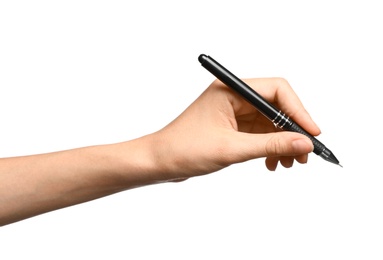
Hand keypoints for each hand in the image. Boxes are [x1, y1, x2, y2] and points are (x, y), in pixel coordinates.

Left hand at [151, 78, 319, 178]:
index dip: (298, 111)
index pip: (276, 90)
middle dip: (292, 131)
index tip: (311, 133)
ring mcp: (233, 112)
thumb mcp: (232, 149)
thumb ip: (270, 145)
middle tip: (303, 155)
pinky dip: (269, 147)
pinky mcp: (232, 127)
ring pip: (270, 122)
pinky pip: (260, 133)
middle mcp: (233, 97)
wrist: (158, 163)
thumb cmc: (184, 150)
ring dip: (282, 142)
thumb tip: (304, 144)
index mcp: (230, 90)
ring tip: (289, 163)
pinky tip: (271, 163)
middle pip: (276, 107)